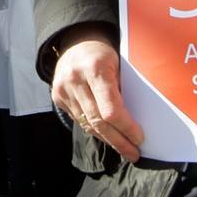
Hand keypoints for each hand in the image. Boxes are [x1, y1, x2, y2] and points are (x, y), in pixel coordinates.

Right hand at [51, 24, 144, 162]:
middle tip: (134, 153)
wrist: (75, 42)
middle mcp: (76, 80)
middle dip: (119, 141)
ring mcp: (63, 90)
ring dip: (107, 139)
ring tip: (123, 148)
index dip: (126, 127)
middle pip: (99, 121)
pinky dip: (94, 129)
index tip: (139, 138)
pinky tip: (107, 136)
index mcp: (96, 68)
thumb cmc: (104, 53)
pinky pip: (79, 120)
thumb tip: (138, 118)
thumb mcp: (119, 62)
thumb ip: (124, 87)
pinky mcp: (57, 97)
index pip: (111, 109)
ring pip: (87, 124)